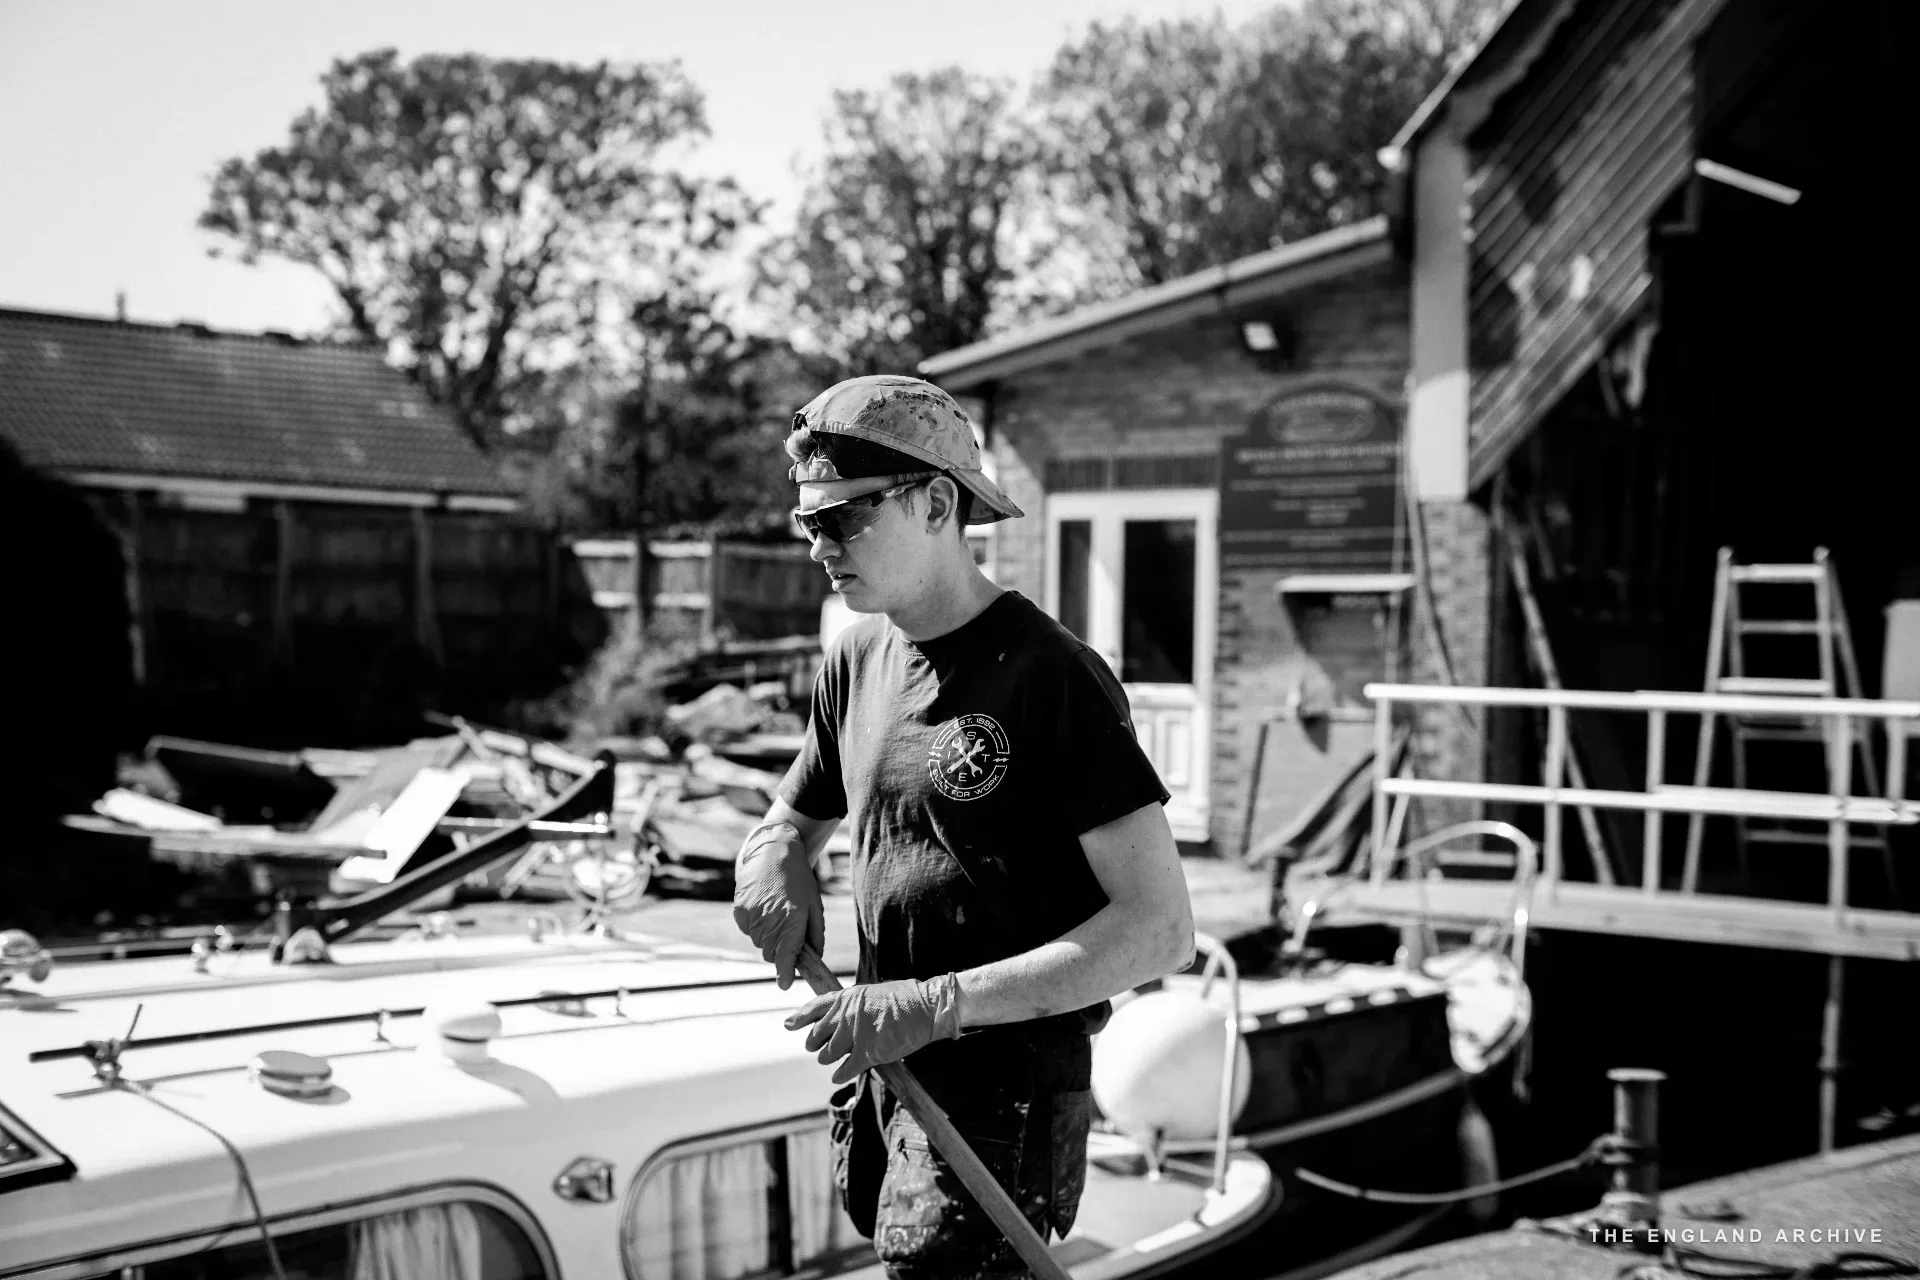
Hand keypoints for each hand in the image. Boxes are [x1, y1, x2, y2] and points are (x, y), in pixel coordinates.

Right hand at [732, 822, 822, 988]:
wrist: (772, 852)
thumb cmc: (798, 879)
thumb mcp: (815, 904)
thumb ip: (815, 933)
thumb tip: (815, 957)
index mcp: (793, 918)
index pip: (786, 956)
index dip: (785, 973)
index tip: (784, 984)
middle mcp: (770, 919)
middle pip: (772, 954)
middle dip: (781, 950)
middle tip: (787, 930)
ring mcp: (752, 915)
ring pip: (759, 943)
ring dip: (768, 937)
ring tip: (776, 912)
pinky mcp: (739, 911)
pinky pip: (748, 931)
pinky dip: (755, 926)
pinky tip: (763, 907)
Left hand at [785, 974, 962, 1084]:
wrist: (925, 1007)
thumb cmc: (903, 999)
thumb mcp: (871, 993)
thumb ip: (851, 1006)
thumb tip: (838, 1021)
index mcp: (846, 997)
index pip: (814, 1008)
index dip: (799, 1018)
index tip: (788, 1025)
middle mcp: (845, 1015)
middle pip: (816, 1037)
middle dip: (816, 1045)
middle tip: (820, 1049)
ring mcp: (855, 1034)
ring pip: (827, 1056)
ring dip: (829, 1060)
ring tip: (836, 1060)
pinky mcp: (867, 1053)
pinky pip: (845, 1070)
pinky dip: (841, 1075)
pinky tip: (839, 1076)